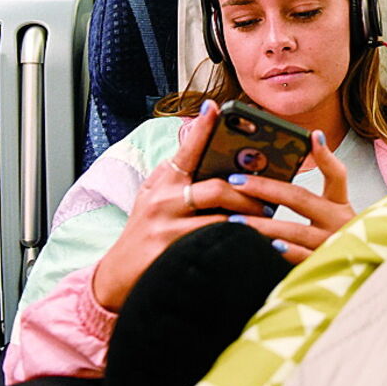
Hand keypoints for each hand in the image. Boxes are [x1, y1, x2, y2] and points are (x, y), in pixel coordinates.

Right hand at [93, 101, 265, 311]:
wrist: (116, 277)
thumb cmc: (146, 229)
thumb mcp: (154, 194)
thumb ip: (179, 170)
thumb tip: (203, 137)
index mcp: (163, 182)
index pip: (185, 151)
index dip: (201, 128)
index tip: (216, 108)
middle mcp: (162, 202)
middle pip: (215, 189)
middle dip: (248, 194)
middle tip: (270, 199)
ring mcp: (166, 229)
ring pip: (220, 220)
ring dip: (249, 220)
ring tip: (268, 220)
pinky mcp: (170, 255)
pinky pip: (214, 246)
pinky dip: (237, 243)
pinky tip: (255, 244)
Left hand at [223, 130, 355, 263]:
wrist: (362, 276)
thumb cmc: (336, 239)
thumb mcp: (334, 213)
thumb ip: (315, 191)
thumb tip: (304, 146)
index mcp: (340, 205)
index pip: (336, 174)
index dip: (325, 156)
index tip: (313, 136)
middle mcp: (340, 222)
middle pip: (300, 198)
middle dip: (265, 189)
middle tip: (235, 182)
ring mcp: (332, 245)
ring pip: (294, 231)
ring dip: (262, 225)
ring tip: (234, 219)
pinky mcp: (325, 268)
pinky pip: (301, 259)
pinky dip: (283, 252)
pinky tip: (262, 247)